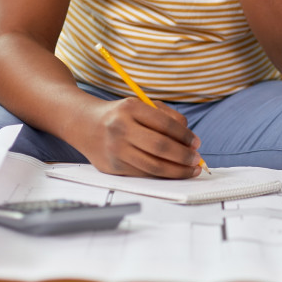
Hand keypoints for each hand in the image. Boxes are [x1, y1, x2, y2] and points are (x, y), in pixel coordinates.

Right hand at [75, 97, 202, 178]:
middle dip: (184, 156)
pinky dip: (161, 175)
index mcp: (130, 108)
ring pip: (152, 166)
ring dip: (176, 171)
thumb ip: (169, 118)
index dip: (185, 136)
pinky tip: (172, 173)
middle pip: (160, 147)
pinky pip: (143, 175)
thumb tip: (190, 141)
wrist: (85, 125)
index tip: (197, 143)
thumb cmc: (121, 115)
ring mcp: (115, 150)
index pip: (165, 124)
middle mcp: (120, 129)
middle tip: (196, 160)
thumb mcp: (143, 105)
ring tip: (190, 170)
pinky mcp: (112, 167)